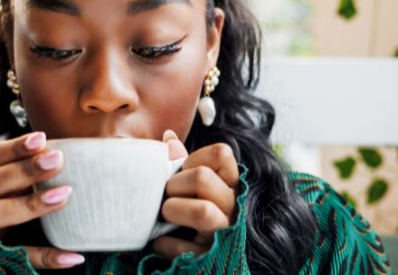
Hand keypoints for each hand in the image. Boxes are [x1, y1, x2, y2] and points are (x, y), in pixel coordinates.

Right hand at [0, 132, 85, 268]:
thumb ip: (4, 170)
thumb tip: (48, 150)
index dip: (13, 149)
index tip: (41, 139)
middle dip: (25, 171)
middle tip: (57, 160)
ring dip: (31, 205)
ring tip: (64, 195)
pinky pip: (17, 258)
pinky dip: (45, 257)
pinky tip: (73, 256)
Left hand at [153, 131, 239, 260]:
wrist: (205, 260)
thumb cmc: (193, 212)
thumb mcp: (191, 186)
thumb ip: (181, 164)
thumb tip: (168, 138)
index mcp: (231, 183)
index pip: (221, 153)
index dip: (193, 158)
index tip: (182, 171)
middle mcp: (234, 205)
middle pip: (202, 177)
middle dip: (174, 185)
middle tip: (167, 195)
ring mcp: (227, 232)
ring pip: (202, 211)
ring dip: (173, 210)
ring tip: (165, 214)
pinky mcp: (213, 257)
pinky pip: (185, 247)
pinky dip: (166, 244)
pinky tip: (163, 241)